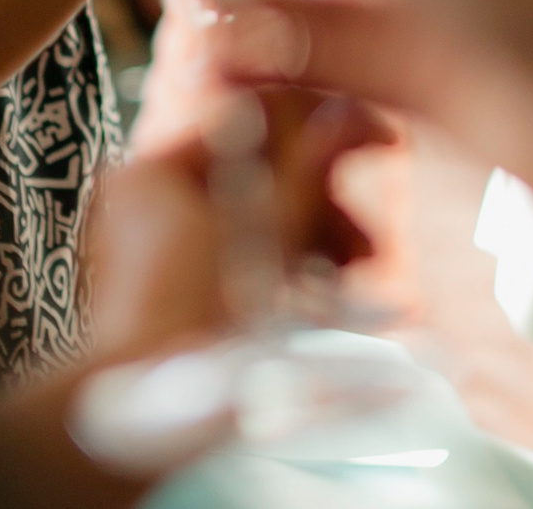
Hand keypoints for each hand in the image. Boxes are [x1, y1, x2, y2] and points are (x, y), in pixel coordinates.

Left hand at [86, 95, 391, 363]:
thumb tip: (348, 115)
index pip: (253, 119)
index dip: (325, 125)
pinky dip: (289, 267)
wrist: (154, 417)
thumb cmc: (200, 324)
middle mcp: (149, 200)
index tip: (383, 139)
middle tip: (372, 243)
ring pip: (261, 218)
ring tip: (358, 278)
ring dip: (318, 241)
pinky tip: (326, 292)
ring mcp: (160, 246)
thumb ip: (310, 171)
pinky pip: (246, 255)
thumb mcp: (269, 236)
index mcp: (155, 170)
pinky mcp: (180, 288)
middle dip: (328, 205)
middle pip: (263, 173)